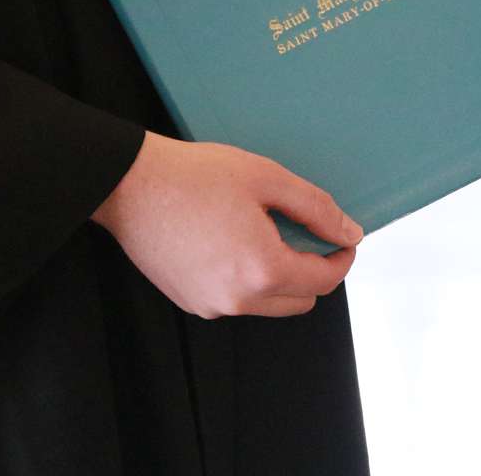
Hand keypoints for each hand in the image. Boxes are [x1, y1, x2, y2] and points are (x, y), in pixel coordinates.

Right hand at [92, 131, 361, 318]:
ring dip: (279, 277)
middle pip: (301, 300)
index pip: (324, 280)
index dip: (341, 257)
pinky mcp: (190, 301)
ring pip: (269, 304)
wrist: (130, 185)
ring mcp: (211, 304)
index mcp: (263, 269)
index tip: (341, 237)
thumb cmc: (195, 175)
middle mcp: (238, 299)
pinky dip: (247, 280)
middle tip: (303, 231)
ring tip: (263, 232)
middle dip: (313, 270)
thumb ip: (316, 209)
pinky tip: (232, 242)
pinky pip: (236, 300)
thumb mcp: (267, 178)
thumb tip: (350, 233)